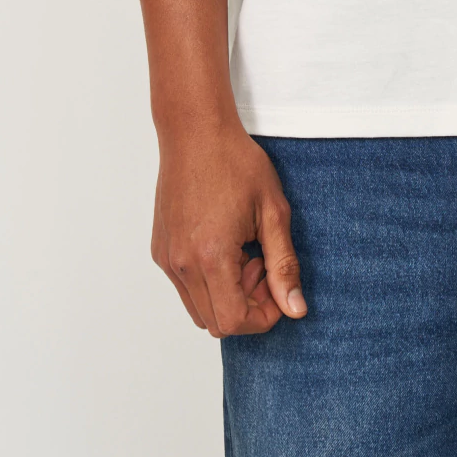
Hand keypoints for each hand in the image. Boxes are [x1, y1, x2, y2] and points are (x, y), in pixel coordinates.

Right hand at [151, 121, 306, 336]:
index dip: (263, 316)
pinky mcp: (160, 250)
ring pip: (198, 309)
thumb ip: (284, 265)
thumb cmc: (236, 163)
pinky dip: (208, 282)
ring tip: (244, 253)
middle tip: (263, 265)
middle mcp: (182, 264)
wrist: (196, 133)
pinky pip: (185, 287)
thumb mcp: (273, 211)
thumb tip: (295, 309)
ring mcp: (167, 259)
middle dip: (247, 306)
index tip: (277, 286)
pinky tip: (225, 244)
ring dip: (226, 296)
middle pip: (216, 322)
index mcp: (211, 256)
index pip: (234, 321)